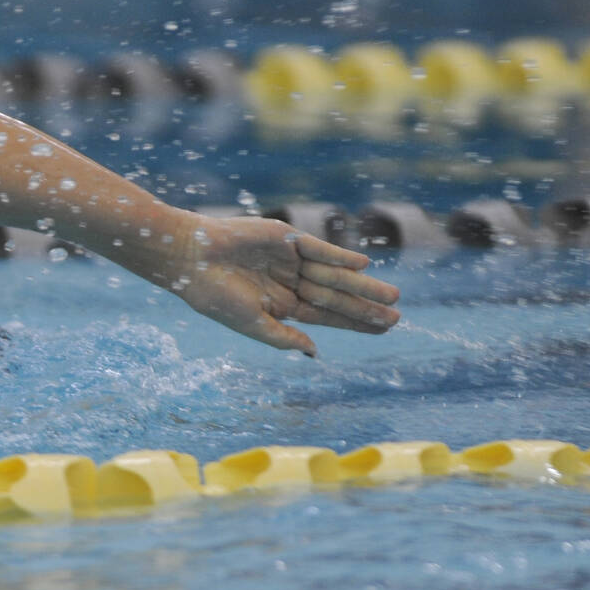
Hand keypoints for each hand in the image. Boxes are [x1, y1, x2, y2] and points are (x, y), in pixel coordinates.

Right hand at [168, 215, 399, 355]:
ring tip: (392, 295)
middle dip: (365, 306)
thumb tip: (314, 351)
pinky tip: (363, 266)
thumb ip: (283, 337)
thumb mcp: (251, 323)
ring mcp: (290, 260)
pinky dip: (339, 257)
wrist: (191, 259)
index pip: (326, 315)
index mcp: (281, 305)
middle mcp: (290, 282)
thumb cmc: (214, 296)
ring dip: (361, 284)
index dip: (355, 322)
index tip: (384, 329)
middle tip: (397, 317)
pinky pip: (319, 249)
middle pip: (336, 296)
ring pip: (333, 274)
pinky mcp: (286, 238)